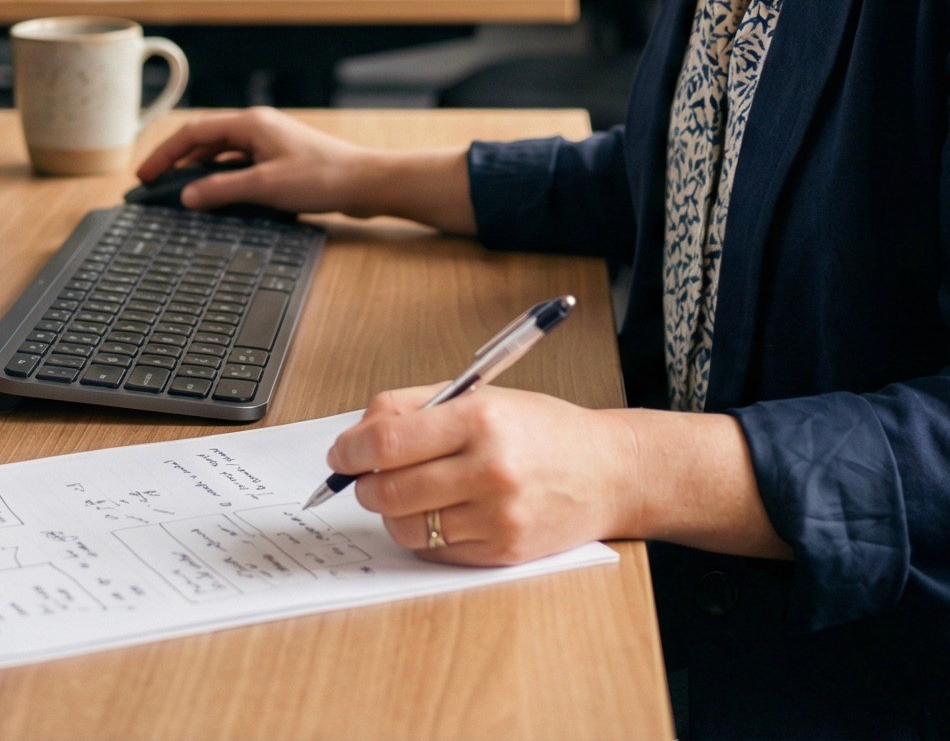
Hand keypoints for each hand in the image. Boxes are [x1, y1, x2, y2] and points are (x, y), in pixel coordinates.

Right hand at [134, 108, 378, 215]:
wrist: (365, 183)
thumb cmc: (322, 178)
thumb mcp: (265, 186)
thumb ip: (222, 189)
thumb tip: (186, 196)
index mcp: (250, 124)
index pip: (193, 133)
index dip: (165, 154)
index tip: (144, 175)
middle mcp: (257, 128)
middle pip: (205, 141)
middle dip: (177, 163)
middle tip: (154, 187)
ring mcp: (269, 144)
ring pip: (222, 155)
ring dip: (199, 172)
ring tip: (178, 195)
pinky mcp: (279, 161)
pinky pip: (239, 167)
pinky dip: (222, 180)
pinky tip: (216, 198)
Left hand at [329, 384, 640, 566]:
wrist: (608, 472)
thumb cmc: (543, 431)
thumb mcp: (484, 397)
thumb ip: (416, 407)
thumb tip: (358, 435)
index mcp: (481, 419)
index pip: (389, 441)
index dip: (351, 451)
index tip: (341, 455)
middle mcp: (490, 468)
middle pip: (389, 490)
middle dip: (364, 485)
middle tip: (365, 478)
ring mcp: (497, 516)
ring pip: (407, 527)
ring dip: (392, 513)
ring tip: (408, 495)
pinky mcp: (503, 552)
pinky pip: (436, 551)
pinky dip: (425, 535)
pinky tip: (440, 514)